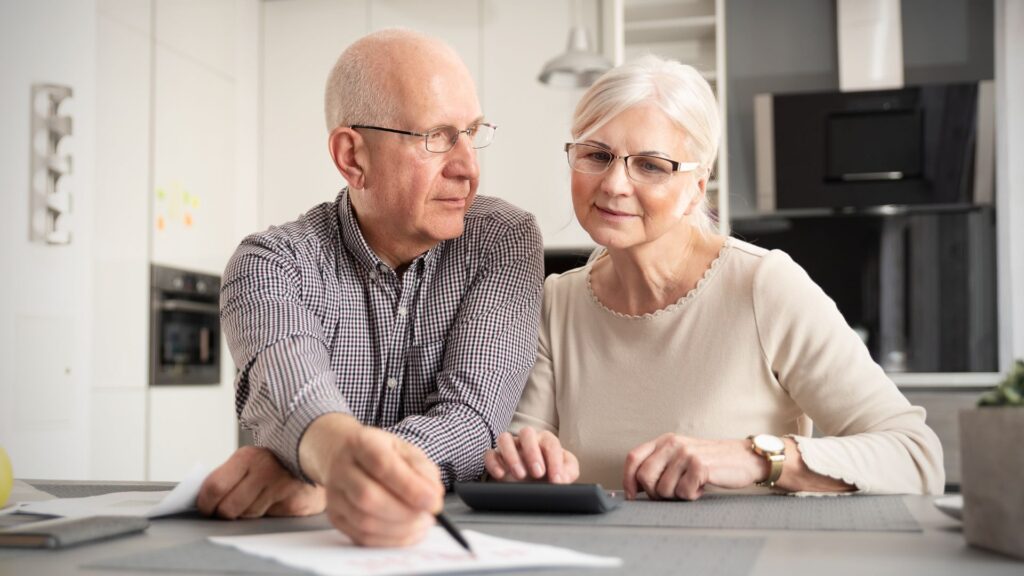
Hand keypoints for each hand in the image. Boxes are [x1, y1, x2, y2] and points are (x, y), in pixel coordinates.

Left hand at [197, 446, 325, 518]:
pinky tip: (274, 500)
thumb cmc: (276, 461)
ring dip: (247, 513)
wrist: (316, 455)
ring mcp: (281, 489)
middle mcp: (265, 471)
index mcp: (248, 457)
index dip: (205, 503)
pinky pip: (268, 519)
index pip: (214, 487)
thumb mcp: (250, 459)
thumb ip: (228, 476)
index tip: (205, 508)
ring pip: (248, 517)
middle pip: (228, 509)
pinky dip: (267, 514)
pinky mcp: (294, 504)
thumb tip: (204, 500)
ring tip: (257, 498)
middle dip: (224, 512)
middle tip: (227, 508)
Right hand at [300, 413, 443, 546]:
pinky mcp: (335, 516)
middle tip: (428, 516)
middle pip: (369, 497)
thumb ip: (422, 470)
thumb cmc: (379, 452)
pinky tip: (407, 532)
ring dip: (400, 529)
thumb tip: (433, 497)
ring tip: (421, 523)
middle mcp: (342, 469)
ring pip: (365, 521)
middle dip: (405, 513)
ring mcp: (334, 494)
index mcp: (362, 443)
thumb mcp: (404, 449)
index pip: (383, 466)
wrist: (341, 453)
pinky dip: (390, 540)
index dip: (410, 488)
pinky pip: (362, 537)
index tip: (434, 502)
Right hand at [483, 427, 578, 483]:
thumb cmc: (549, 476)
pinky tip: (500, 475)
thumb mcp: (565, 474)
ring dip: (511, 456)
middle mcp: (526, 441)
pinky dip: (493, 463)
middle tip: (538, 474)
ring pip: (504, 438)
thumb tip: (562, 477)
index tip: (557, 480)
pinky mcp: (495, 458)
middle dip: (532, 453)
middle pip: (526, 432)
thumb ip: (569, 471)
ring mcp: (509, 448)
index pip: (550, 443)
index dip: (555, 462)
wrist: (533, 485)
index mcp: (545, 441)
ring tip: (519, 475)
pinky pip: (489, 454)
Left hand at [623, 434, 765, 500]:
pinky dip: (692, 496)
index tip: (632, 496)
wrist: (744, 458)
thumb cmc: (711, 461)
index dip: (627, 479)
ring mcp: (686, 454)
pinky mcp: (700, 466)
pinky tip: (701, 486)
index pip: (633, 458)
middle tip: (673, 493)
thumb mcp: (681, 455)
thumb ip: (660, 465)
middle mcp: (672, 444)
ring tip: (691, 485)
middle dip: (655, 493)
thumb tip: (635, 488)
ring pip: (663, 489)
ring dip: (677, 495)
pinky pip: (683, 493)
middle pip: (644, 477)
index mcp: (664, 441)